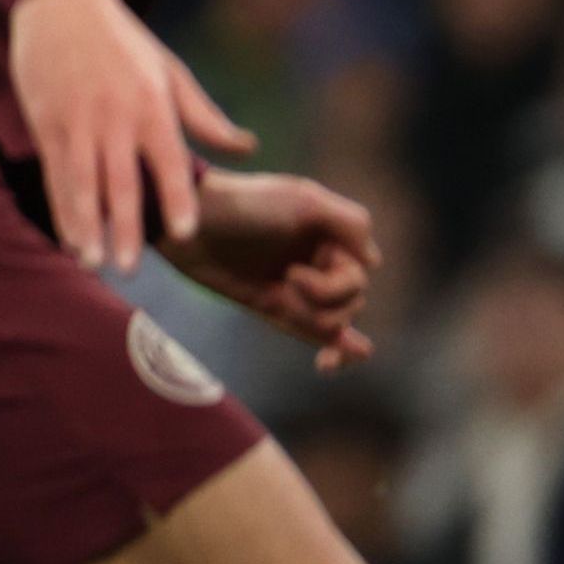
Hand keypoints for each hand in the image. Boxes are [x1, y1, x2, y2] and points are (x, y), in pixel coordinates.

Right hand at [9, 0, 248, 274]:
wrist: (61, 4)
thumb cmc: (124, 40)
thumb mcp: (171, 71)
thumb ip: (205, 116)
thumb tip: (248, 149)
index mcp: (152, 106)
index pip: (169, 162)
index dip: (177, 199)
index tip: (186, 234)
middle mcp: (114, 118)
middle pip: (121, 183)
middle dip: (125, 228)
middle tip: (131, 270)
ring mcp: (76, 123)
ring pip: (82, 184)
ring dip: (86, 227)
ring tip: (93, 262)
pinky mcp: (46, 124)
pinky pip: (55, 174)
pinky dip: (61, 208)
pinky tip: (69, 236)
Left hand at [165, 167, 382, 372]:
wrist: (190, 225)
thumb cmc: (247, 204)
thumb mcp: (304, 200)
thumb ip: (350, 223)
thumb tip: (373, 263)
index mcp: (332, 237)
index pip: (360, 275)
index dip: (340, 283)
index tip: (302, 269)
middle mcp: (318, 262)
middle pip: (351, 301)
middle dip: (327, 298)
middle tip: (290, 277)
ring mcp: (295, 286)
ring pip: (332, 320)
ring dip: (317, 320)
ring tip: (286, 299)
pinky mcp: (270, 304)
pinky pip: (308, 331)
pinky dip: (329, 348)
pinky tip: (330, 363)